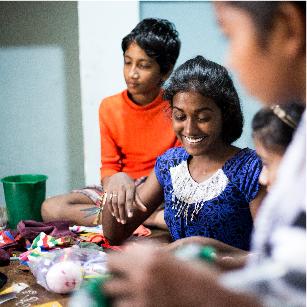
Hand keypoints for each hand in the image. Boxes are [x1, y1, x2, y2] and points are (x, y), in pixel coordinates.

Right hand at [104, 173, 146, 223]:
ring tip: (119, 220)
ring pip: (114, 203)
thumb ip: (139, 201)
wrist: (118, 175)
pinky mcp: (108, 190)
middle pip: (120, 202)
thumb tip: (145, 210)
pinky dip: (111, 209)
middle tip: (124, 222)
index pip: (129, 199)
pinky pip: (108, 201)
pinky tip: (114, 215)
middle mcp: (121, 188)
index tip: (130, 216)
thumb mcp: (134, 191)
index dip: (129, 208)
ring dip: (116, 213)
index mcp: (129, 187)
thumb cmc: (129, 186)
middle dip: (122, 213)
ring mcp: (114, 189)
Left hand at [104, 242, 221, 306]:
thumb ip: (148, 254)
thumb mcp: (172, 257)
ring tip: (133, 295)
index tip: (120, 269)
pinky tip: (140, 304)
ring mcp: (141, 294)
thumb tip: (128, 254)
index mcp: (151, 255)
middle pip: (109, 274)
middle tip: (124, 282)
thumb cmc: (197, 277)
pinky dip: (128, 306)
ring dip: (120, 294)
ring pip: (112, 294)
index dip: (117, 264)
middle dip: (116, 278)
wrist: (213, 300)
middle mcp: (142, 272)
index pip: (114, 258)